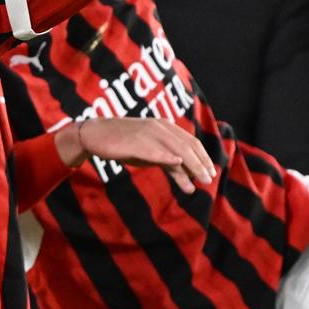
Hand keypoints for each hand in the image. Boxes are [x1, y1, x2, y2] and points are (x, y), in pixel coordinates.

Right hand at [59, 118, 215, 192]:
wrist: (96, 135)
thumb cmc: (125, 144)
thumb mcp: (150, 154)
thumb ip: (169, 164)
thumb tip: (189, 181)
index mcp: (165, 127)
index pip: (191, 142)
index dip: (203, 157)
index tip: (212, 172)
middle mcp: (160, 128)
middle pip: (187, 146)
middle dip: (200, 164)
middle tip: (209, 179)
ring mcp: (148, 134)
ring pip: (175, 149)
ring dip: (190, 165)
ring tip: (198, 181)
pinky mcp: (135, 142)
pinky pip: (153, 150)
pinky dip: (166, 156)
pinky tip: (177, 164)